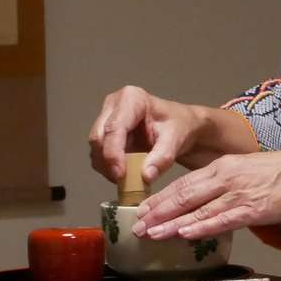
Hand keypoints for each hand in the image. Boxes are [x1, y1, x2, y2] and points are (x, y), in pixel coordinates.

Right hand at [89, 85, 209, 187]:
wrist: (183, 127)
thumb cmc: (180, 126)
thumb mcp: (177, 139)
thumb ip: (162, 157)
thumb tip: (146, 176)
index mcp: (131, 98)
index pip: (114, 127)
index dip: (113, 153)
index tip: (120, 174)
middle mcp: (114, 105)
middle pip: (100, 137)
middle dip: (108, 162)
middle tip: (123, 181)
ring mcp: (107, 119)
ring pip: (96, 148)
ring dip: (107, 167)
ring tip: (127, 180)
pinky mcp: (106, 134)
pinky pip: (99, 155)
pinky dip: (108, 168)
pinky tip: (125, 175)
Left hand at [135, 146, 280, 239]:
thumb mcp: (248, 171)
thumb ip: (228, 185)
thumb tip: (212, 203)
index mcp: (222, 167)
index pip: (183, 184)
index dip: (160, 199)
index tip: (142, 211)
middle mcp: (224, 178)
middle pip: (183, 195)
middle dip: (157, 212)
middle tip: (136, 226)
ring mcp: (237, 194)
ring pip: (196, 209)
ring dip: (171, 223)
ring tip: (150, 234)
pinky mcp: (252, 209)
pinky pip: (221, 219)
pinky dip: (200, 227)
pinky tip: (184, 233)